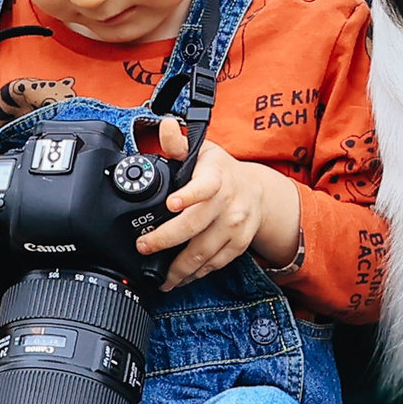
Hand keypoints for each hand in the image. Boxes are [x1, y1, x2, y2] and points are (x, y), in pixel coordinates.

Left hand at [141, 124, 298, 289]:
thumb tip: (164, 126)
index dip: (188, 195)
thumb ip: (178, 143)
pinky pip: (215, 263)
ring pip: (205, 251)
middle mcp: (227, 202)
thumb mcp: (203, 151)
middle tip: (144, 246)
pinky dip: (197, 273)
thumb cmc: (221, 171)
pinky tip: (181, 277)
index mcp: (215, 177)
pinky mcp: (239, 244)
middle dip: (166, 239)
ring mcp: (235, 226)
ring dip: (180, 268)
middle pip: (196, 226)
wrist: (258, 191)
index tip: (172, 203)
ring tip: (160, 277)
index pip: (204, 186)